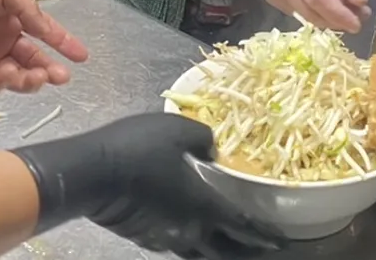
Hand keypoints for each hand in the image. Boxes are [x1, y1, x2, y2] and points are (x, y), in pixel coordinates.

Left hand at [0, 0, 88, 92]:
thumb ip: (29, 10)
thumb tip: (48, 30)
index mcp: (11, 16)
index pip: (43, 33)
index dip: (63, 44)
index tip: (81, 55)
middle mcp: (0, 38)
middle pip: (32, 61)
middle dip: (49, 70)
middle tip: (61, 76)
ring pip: (15, 76)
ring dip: (29, 78)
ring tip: (35, 75)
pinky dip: (2, 82)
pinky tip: (5, 73)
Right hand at [15, 113, 283, 257]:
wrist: (94, 172)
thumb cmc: (141, 147)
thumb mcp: (179, 129)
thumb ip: (203, 139)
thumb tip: (213, 150)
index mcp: (206, 204)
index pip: (244, 225)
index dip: (264, 233)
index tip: (280, 240)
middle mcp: (192, 228)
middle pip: (226, 250)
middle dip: (246, 251)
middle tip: (259, 249)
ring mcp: (167, 237)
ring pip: (200, 252)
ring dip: (217, 250)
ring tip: (225, 244)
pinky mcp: (146, 237)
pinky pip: (176, 243)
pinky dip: (189, 240)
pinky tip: (185, 229)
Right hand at [259, 0, 368, 31]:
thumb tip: (359, 1)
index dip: (337, 13)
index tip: (358, 22)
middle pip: (308, 10)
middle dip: (336, 19)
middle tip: (359, 16)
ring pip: (303, 15)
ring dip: (327, 18)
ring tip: (347, 9)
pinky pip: (296, 12)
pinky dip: (314, 13)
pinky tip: (327, 2)